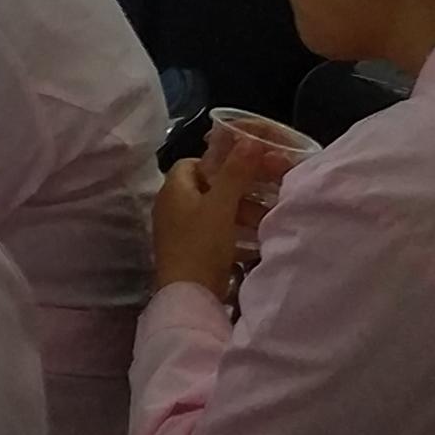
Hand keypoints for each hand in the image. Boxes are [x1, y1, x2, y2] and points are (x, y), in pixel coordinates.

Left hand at [150, 156, 254, 297]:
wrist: (188, 295)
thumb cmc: (201, 244)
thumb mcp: (221, 205)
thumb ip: (235, 172)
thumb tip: (249, 139)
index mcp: (173, 189)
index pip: (192, 164)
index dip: (218, 163)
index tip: (246, 171)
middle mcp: (170, 206)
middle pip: (206, 188)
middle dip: (237, 191)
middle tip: (264, 198)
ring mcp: (177, 230)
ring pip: (211, 212)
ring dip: (238, 213)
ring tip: (263, 220)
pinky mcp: (187, 251)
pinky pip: (211, 233)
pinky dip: (231, 233)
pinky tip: (252, 242)